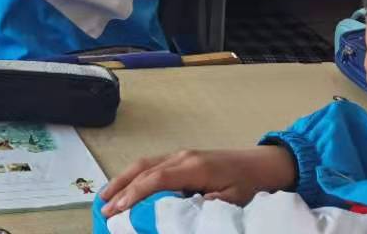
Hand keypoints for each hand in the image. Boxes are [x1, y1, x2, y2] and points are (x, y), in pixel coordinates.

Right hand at [99, 146, 296, 216]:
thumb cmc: (249, 183)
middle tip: (102, 208)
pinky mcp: (182, 158)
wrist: (263, 163)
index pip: (155, 179)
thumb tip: (183, 213)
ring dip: (123, 179)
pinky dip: (135, 175)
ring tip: (105, 197)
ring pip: (144, 164)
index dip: (134, 195)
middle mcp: (182, 156)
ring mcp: (181, 154)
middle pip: (143, 168)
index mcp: (193, 166)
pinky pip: (152, 164)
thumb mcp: (233, 200)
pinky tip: (127, 187)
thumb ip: (209, 205)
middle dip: (120, 187)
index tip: (117, 211)